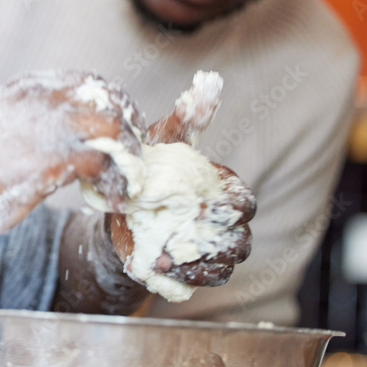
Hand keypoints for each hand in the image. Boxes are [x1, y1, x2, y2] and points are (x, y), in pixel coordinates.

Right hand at [0, 71, 144, 237]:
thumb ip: (28, 123)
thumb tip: (56, 139)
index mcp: (27, 87)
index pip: (86, 81)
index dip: (110, 102)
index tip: (121, 123)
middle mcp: (43, 98)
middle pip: (108, 96)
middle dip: (127, 122)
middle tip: (135, 150)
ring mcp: (52, 126)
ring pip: (115, 127)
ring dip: (129, 153)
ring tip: (130, 175)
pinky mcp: (58, 159)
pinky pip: (107, 165)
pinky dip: (118, 183)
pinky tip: (115, 199)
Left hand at [107, 74, 255, 288]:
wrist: (122, 209)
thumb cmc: (152, 169)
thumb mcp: (164, 140)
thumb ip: (189, 116)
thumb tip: (209, 81)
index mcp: (226, 195)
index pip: (245, 206)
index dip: (229, 208)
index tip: (200, 204)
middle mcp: (226, 227)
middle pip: (241, 244)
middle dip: (214, 242)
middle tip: (181, 234)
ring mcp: (210, 254)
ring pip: (223, 268)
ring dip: (197, 264)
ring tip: (164, 255)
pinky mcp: (189, 275)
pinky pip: (199, 285)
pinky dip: (183, 280)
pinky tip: (160, 268)